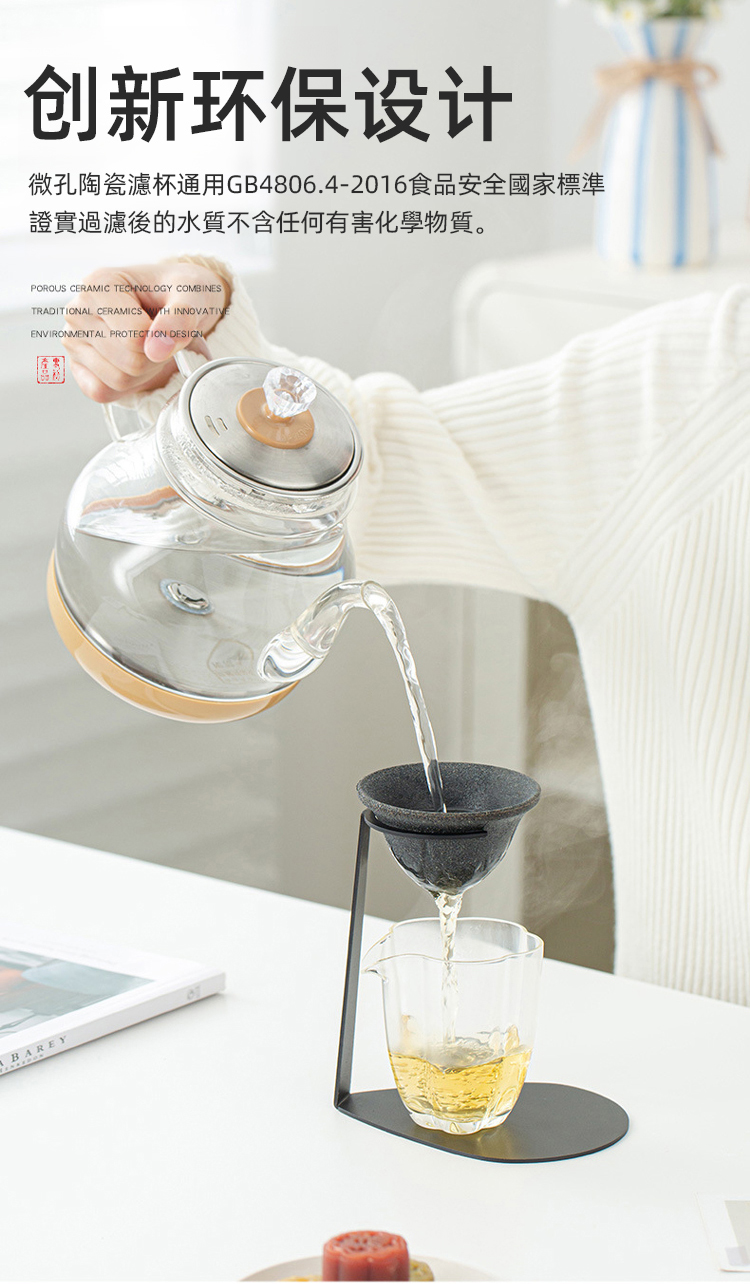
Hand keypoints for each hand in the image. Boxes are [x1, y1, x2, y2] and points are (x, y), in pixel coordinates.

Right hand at [62, 258, 228, 403]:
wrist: (170, 300)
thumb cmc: (176, 292)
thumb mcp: (192, 293)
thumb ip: (181, 316)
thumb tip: (157, 348)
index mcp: (100, 284)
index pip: (135, 338)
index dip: (163, 341)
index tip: (166, 324)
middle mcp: (78, 311)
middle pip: (130, 362)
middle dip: (157, 358)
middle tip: (161, 338)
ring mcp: (73, 340)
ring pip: (118, 381)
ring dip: (145, 372)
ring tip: (148, 347)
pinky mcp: (76, 366)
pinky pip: (102, 392)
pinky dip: (126, 385)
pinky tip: (134, 363)